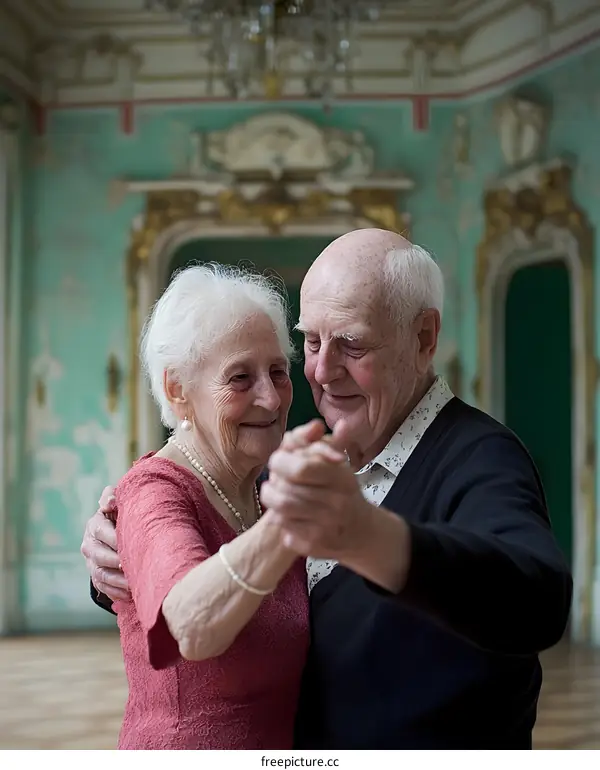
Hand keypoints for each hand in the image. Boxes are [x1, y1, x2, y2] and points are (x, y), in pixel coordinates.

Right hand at [80, 486, 129, 601]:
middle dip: (116, 562)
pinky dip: (117, 593)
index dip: (116, 539)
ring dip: (118, 581)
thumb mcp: (117, 503)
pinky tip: (131, 594)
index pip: (102, 532)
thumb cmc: (121, 515)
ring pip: (101, 575)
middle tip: (134, 566)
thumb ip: (112, 496)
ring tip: (134, 584)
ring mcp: (91, 564)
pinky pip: (104, 588)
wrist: (116, 533)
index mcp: (94, 525)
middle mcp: (89, 546)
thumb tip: (109, 501)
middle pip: (100, 557)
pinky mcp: (97, 578)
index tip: (132, 543)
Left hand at [261, 421, 373, 559]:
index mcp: (341, 479)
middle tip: (272, 480)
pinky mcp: (316, 547)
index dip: (281, 462)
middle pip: (286, 491)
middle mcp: (336, 504)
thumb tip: (314, 425)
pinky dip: (280, 521)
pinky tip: (286, 515)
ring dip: (272, 500)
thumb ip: (317, 443)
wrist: (362, 531)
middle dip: (273, 483)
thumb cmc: (344, 491)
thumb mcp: (336, 464)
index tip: (278, 460)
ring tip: (273, 494)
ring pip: (281, 512)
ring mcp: (326, 527)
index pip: (301, 468)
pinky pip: (285, 531)